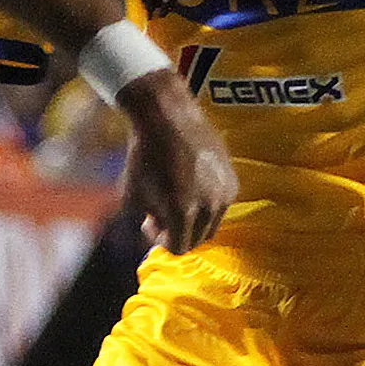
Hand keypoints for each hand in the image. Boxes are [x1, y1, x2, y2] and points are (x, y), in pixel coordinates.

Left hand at [115, 73, 236, 254]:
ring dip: (194, 220)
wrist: (167, 117)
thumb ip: (145, 223)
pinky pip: (221, 206)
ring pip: (211, 224)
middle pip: (197, 239)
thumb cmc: (144, 155)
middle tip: (162, 212)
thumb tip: (156, 233)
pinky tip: (192, 185)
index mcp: (183, 213)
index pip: (178, 248)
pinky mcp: (233, 179)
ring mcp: (224, 193)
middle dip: (178, 231)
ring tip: (177, 198)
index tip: (150, 222)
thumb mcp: (132, 195)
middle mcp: (209, 207)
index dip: (160, 240)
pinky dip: (207, 203)